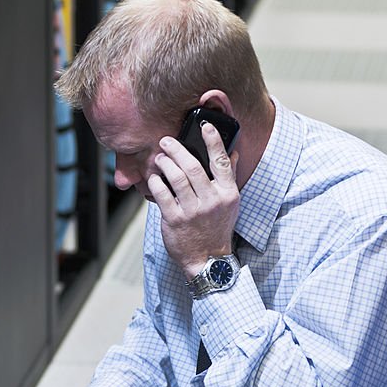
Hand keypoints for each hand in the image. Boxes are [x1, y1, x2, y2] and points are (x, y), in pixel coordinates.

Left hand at [148, 123, 239, 278]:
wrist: (208, 260)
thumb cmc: (217, 229)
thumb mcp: (230, 204)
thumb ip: (229, 177)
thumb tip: (233, 153)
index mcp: (228, 194)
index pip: (222, 161)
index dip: (214, 141)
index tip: (205, 126)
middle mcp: (212, 201)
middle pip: (192, 166)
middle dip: (176, 149)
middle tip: (166, 141)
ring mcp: (193, 211)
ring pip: (176, 177)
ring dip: (164, 163)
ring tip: (160, 159)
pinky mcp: (175, 220)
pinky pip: (162, 194)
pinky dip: (156, 182)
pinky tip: (154, 178)